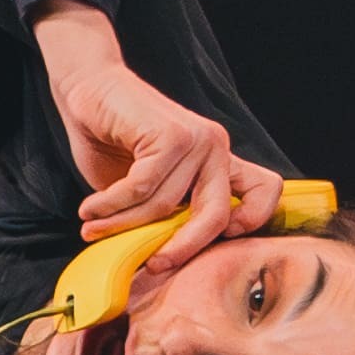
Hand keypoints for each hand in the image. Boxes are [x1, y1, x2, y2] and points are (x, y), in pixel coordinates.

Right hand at [30, 1, 282, 282]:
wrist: (89, 88)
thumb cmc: (113, 141)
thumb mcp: (146, 188)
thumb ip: (162, 216)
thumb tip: (160, 264)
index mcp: (219, 162)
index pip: (264, 191)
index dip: (250, 222)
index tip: (210, 241)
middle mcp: (216, 148)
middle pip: (216, 217)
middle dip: (182, 249)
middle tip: (152, 266)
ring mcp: (197, 139)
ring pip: (164, 206)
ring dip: (121, 224)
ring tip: (93, 227)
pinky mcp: (171, 135)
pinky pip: (141, 188)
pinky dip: (111, 205)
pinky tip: (91, 209)